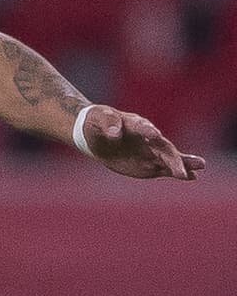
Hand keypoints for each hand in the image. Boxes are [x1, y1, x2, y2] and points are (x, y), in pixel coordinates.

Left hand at [81, 105, 204, 180]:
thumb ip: (108, 124)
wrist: (97, 133)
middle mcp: (147, 137)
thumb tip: (114, 133)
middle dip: (173, 158)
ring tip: (200, 168)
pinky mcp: (149, 164)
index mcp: (134, 123)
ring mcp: (150, 152)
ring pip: (169, 158)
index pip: (143, 127)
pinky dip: (177, 173)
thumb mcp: (98, 118)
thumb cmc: (98, 121)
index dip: (148, 131)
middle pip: (163, 147)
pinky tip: (193, 176)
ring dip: (183, 164)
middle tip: (184, 168)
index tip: (155, 135)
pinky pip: (165, 169)